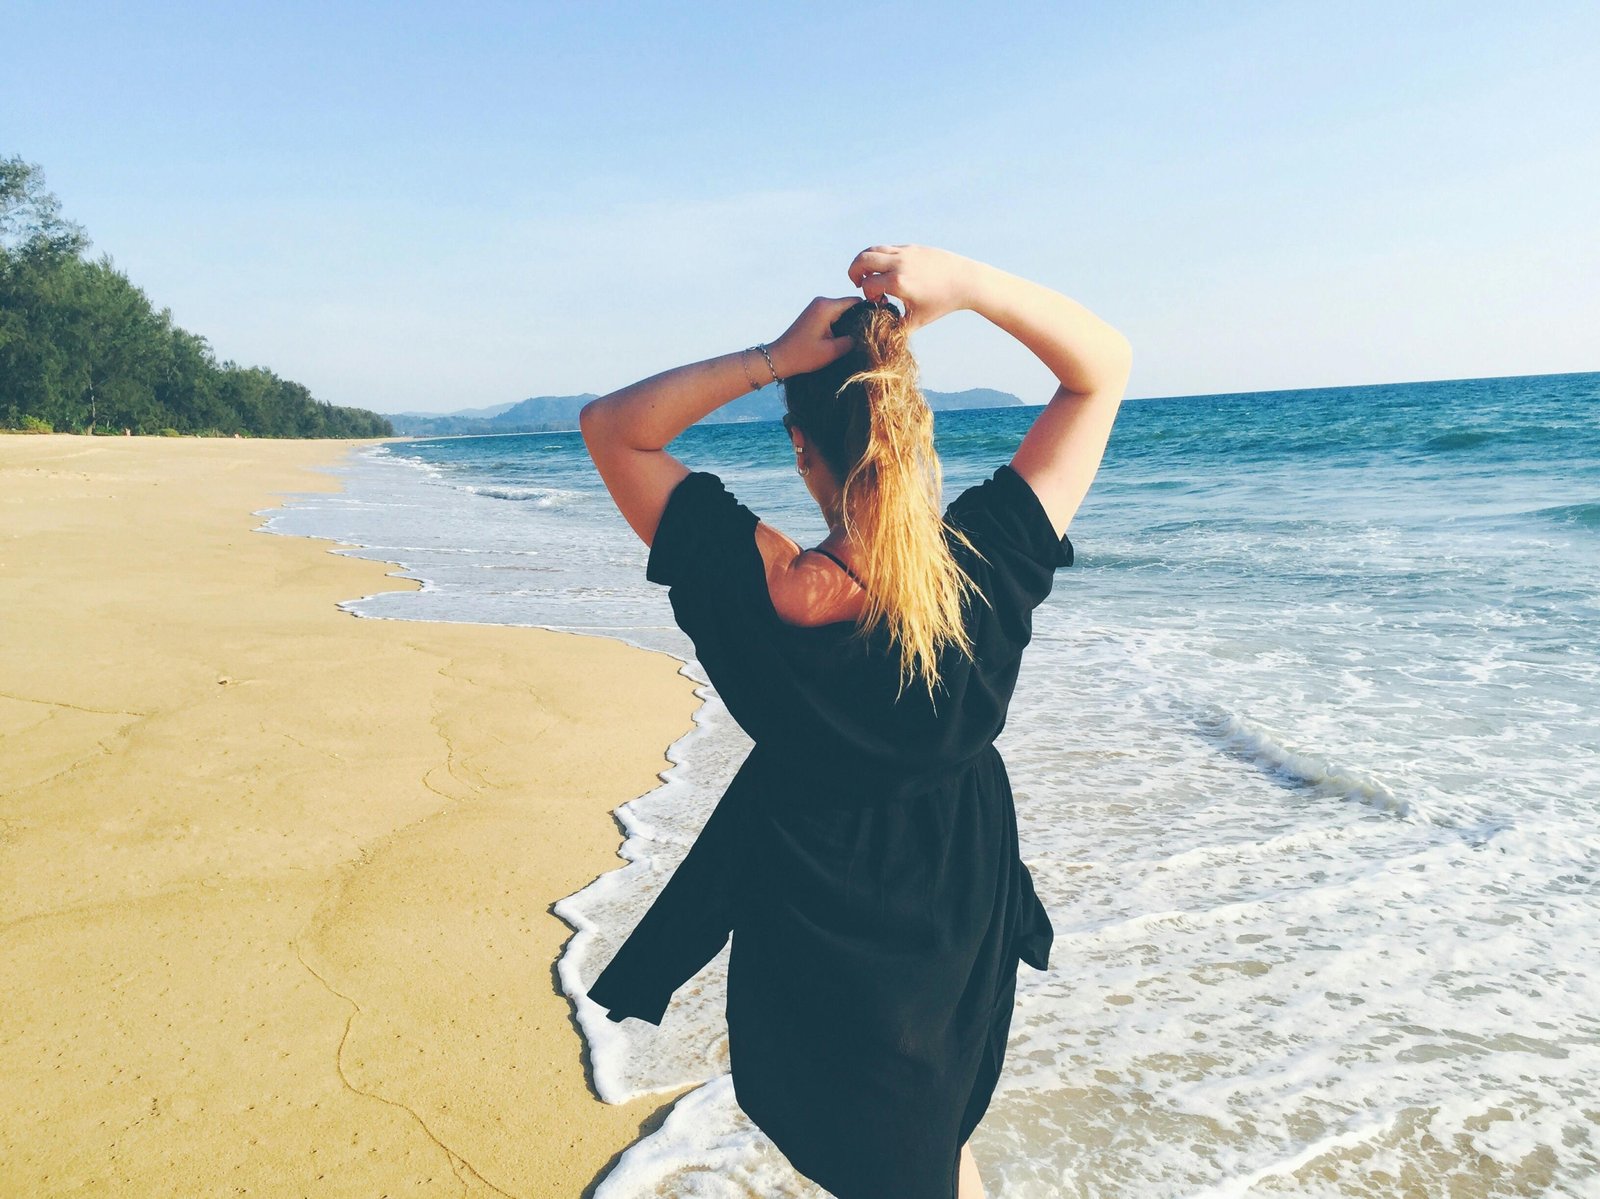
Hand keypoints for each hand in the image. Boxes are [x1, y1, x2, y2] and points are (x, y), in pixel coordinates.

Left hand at [767, 295, 859, 377]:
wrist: (779, 358)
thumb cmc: (803, 356)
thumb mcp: (832, 351)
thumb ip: (852, 340)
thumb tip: (866, 334)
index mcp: (827, 307)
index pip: (856, 301)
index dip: (868, 312)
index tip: (877, 326)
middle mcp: (822, 301)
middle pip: (850, 304)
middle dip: (859, 318)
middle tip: (867, 335)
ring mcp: (817, 306)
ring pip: (843, 310)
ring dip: (849, 322)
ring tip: (856, 338)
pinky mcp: (814, 313)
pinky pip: (834, 313)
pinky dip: (841, 323)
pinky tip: (844, 337)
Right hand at [847, 244, 980, 331]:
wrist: (965, 281)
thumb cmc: (942, 303)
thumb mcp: (918, 320)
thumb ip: (897, 327)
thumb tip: (881, 335)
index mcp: (899, 283)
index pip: (867, 285)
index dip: (867, 295)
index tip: (879, 302)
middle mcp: (899, 264)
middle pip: (862, 260)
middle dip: (854, 272)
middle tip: (857, 283)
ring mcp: (905, 253)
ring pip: (872, 250)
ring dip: (864, 262)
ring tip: (868, 274)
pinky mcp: (911, 247)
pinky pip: (887, 248)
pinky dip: (879, 258)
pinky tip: (886, 270)